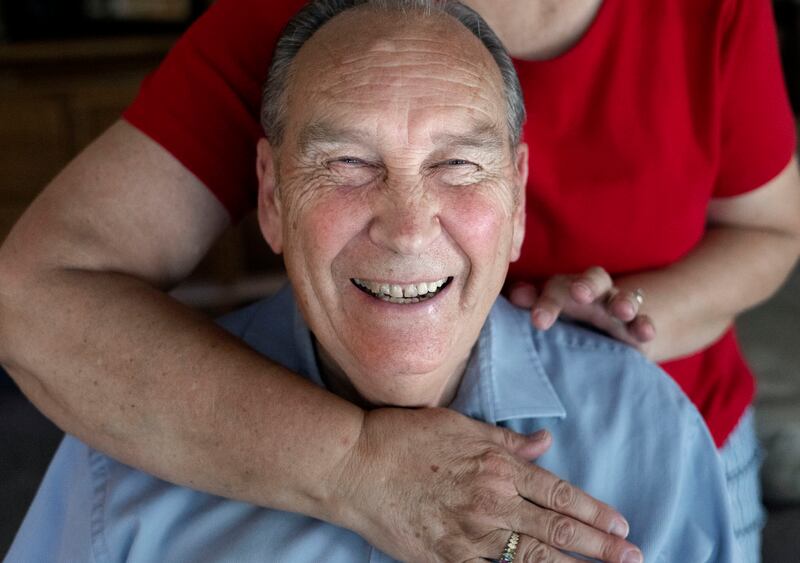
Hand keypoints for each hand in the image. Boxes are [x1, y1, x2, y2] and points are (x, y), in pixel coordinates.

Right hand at [329, 407, 642, 561]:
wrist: (355, 466)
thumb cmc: (404, 437)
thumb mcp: (459, 425)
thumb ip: (505, 440)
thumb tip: (543, 443)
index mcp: (497, 467)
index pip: (557, 492)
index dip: (592, 510)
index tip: (620, 524)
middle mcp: (491, 504)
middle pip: (556, 528)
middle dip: (598, 545)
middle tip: (632, 555)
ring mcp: (470, 537)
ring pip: (533, 556)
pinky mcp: (447, 559)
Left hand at [509, 267, 655, 350]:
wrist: (600, 335)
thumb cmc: (564, 319)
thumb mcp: (547, 311)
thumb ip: (532, 303)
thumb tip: (514, 295)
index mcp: (568, 288)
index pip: (557, 288)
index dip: (547, 302)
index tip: (538, 322)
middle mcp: (595, 294)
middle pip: (595, 279)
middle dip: (587, 285)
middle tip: (579, 294)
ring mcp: (618, 310)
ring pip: (624, 299)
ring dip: (624, 302)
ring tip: (623, 311)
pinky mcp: (635, 328)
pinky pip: (643, 323)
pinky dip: (645, 326)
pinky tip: (646, 333)